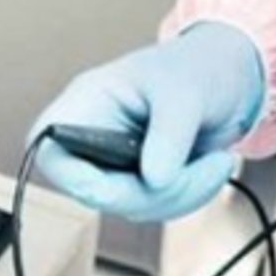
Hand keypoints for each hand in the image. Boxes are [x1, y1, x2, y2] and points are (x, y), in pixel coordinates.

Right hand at [28, 22, 265, 221]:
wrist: (227, 77)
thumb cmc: (194, 66)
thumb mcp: (184, 90)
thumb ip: (168, 135)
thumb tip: (154, 179)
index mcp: (84, 105)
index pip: (48, 151)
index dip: (76, 177)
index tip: (127, 182)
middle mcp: (92, 139)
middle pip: (94, 191)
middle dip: (153, 191)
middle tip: (203, 169)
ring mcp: (116, 165)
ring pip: (131, 207)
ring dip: (181, 195)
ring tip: (217, 162)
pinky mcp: (142, 183)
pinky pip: (155, 208)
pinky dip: (190, 197)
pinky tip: (212, 168)